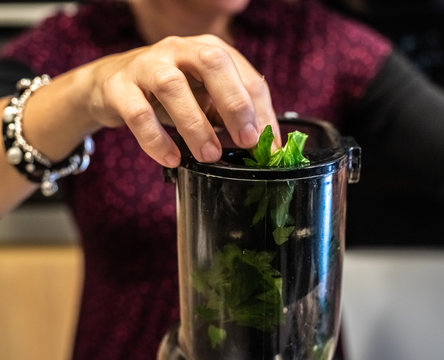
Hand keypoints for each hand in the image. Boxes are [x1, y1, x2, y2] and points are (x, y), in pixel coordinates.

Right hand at [86, 34, 279, 166]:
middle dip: (234, 103)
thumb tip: (266, 148)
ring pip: (172, 86)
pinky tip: (171, 158)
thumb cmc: (168, 94)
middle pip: (212, 62)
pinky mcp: (120, 86)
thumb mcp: (205, 99)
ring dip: (195, 124)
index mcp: (210, 51)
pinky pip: (138, 112)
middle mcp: (180, 49)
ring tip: (209, 155)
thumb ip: (231, 117)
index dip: (260, 112)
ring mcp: (147, 64)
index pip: (246, 76)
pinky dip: (156, 139)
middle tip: (246, 140)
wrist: (110, 84)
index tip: (267, 144)